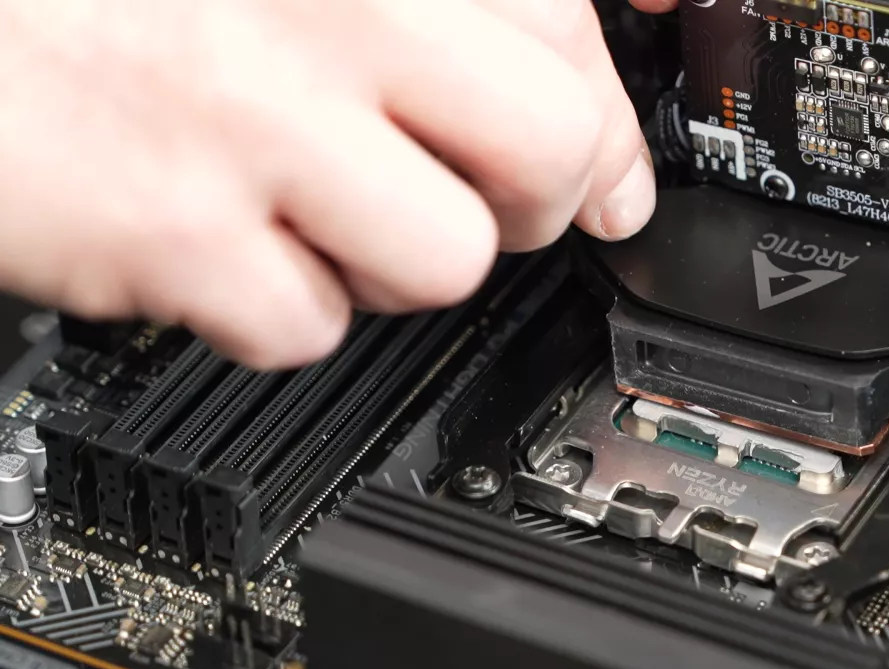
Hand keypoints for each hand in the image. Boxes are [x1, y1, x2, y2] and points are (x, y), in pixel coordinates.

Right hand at [0, 0, 652, 368]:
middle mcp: (322, 9)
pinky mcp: (172, 231)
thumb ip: (438, 6)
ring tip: (325, 215)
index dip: (605, 119)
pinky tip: (231, 245)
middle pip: (548, 147)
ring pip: (449, 258)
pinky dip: (278, 306)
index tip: (609, 170)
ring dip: (400, 261)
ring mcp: (250, 120)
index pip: (563, 26)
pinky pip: (311, 323)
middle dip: (534, 198)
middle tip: (478, 195)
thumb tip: (623, 53)